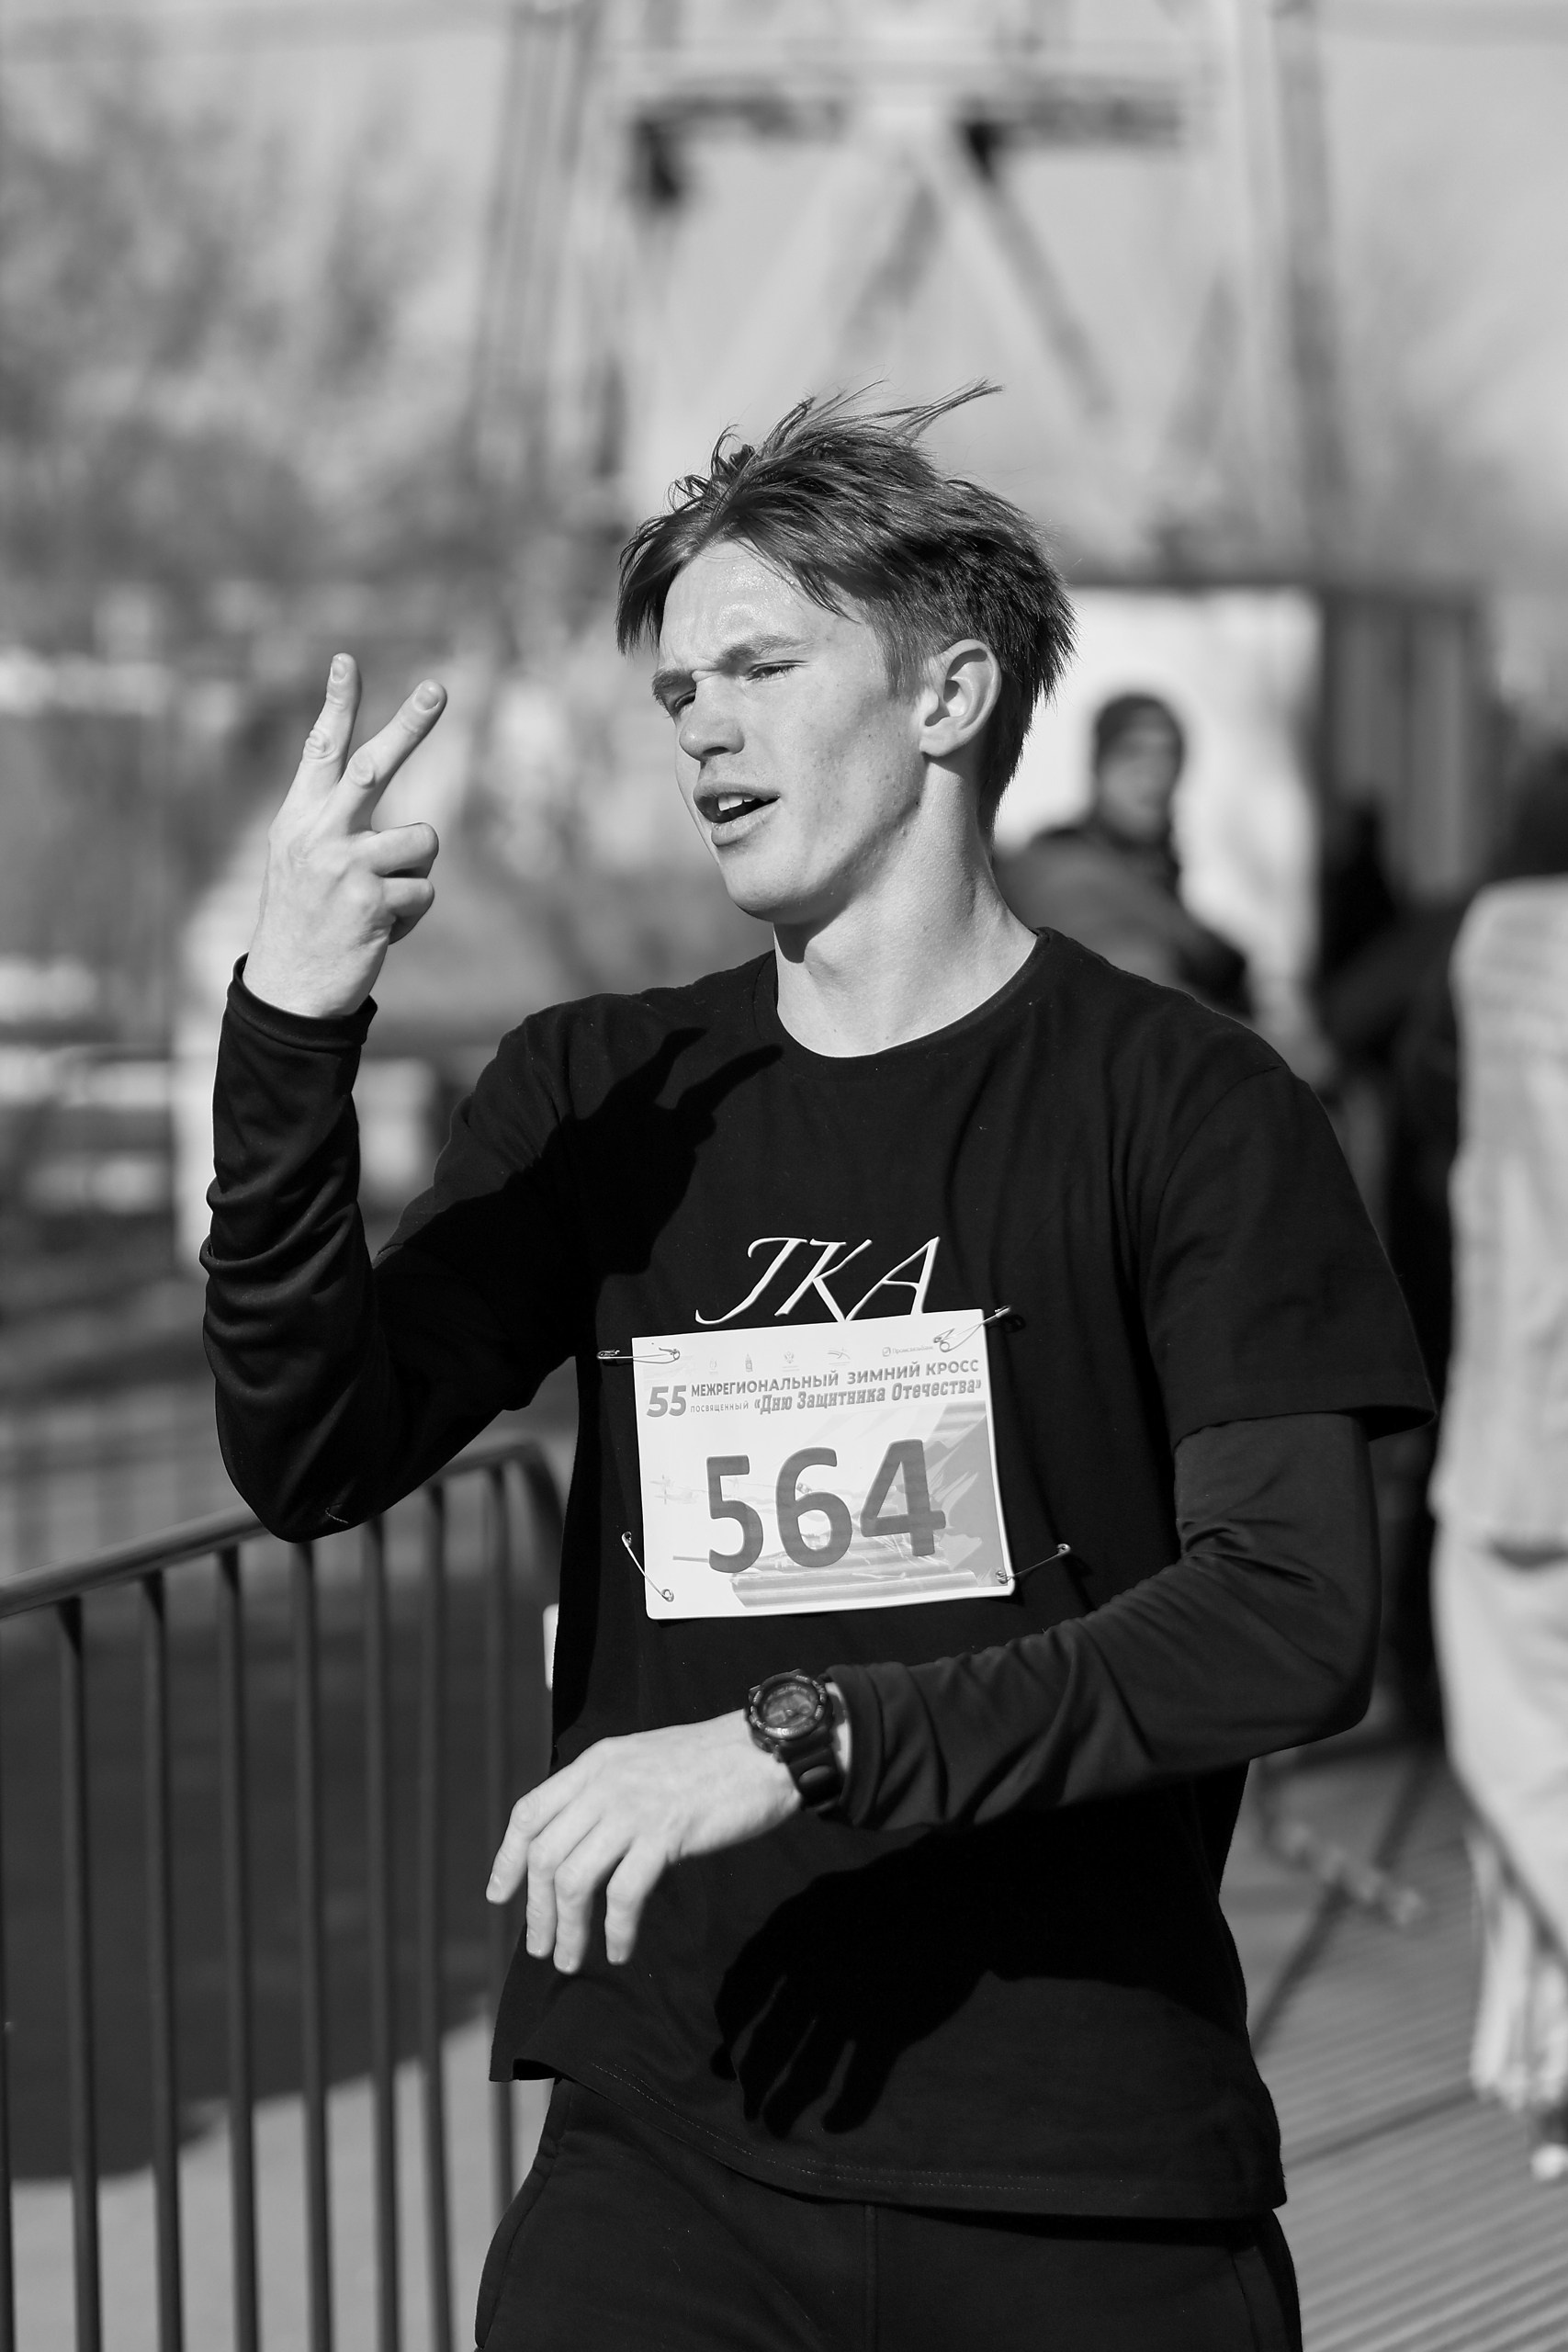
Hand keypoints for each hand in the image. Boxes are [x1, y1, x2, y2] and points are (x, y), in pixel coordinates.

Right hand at [243, 653, 446, 1019]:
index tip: (346, 660)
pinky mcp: (372, 902)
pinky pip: (424, 892)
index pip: (321, 750)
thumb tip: (382, 783)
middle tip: (439, 687)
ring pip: (423, 842)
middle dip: (411, 724)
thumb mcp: (300, 859)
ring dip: (414, 875)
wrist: (288, 989)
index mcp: (299, 818)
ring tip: (379, 900)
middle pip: (375, 766)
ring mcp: (345, 865)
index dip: (337, 704)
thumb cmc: (304, 919)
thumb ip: (331, 818)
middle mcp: (319, 833)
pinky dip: (410, 917)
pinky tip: (378, 931)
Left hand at [486, 1713, 799, 1972]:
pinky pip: (623, 1895)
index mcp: (594, 1763)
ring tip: (570, 1960)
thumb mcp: (641, 1761)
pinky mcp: (665, 1834)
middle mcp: (604, 1783)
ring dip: (566, 1929)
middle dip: (536, 1910)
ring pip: (574, 1880)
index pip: (529, 1812)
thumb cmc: (710, 1762)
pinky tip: (619, 1950)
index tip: (499, 1895)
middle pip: (545, 1855)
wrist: (764, 1750)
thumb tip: (579, 1842)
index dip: (507, 1858)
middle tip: (541, 1947)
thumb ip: (607, 1791)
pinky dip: (615, 1930)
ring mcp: (633, 1808)